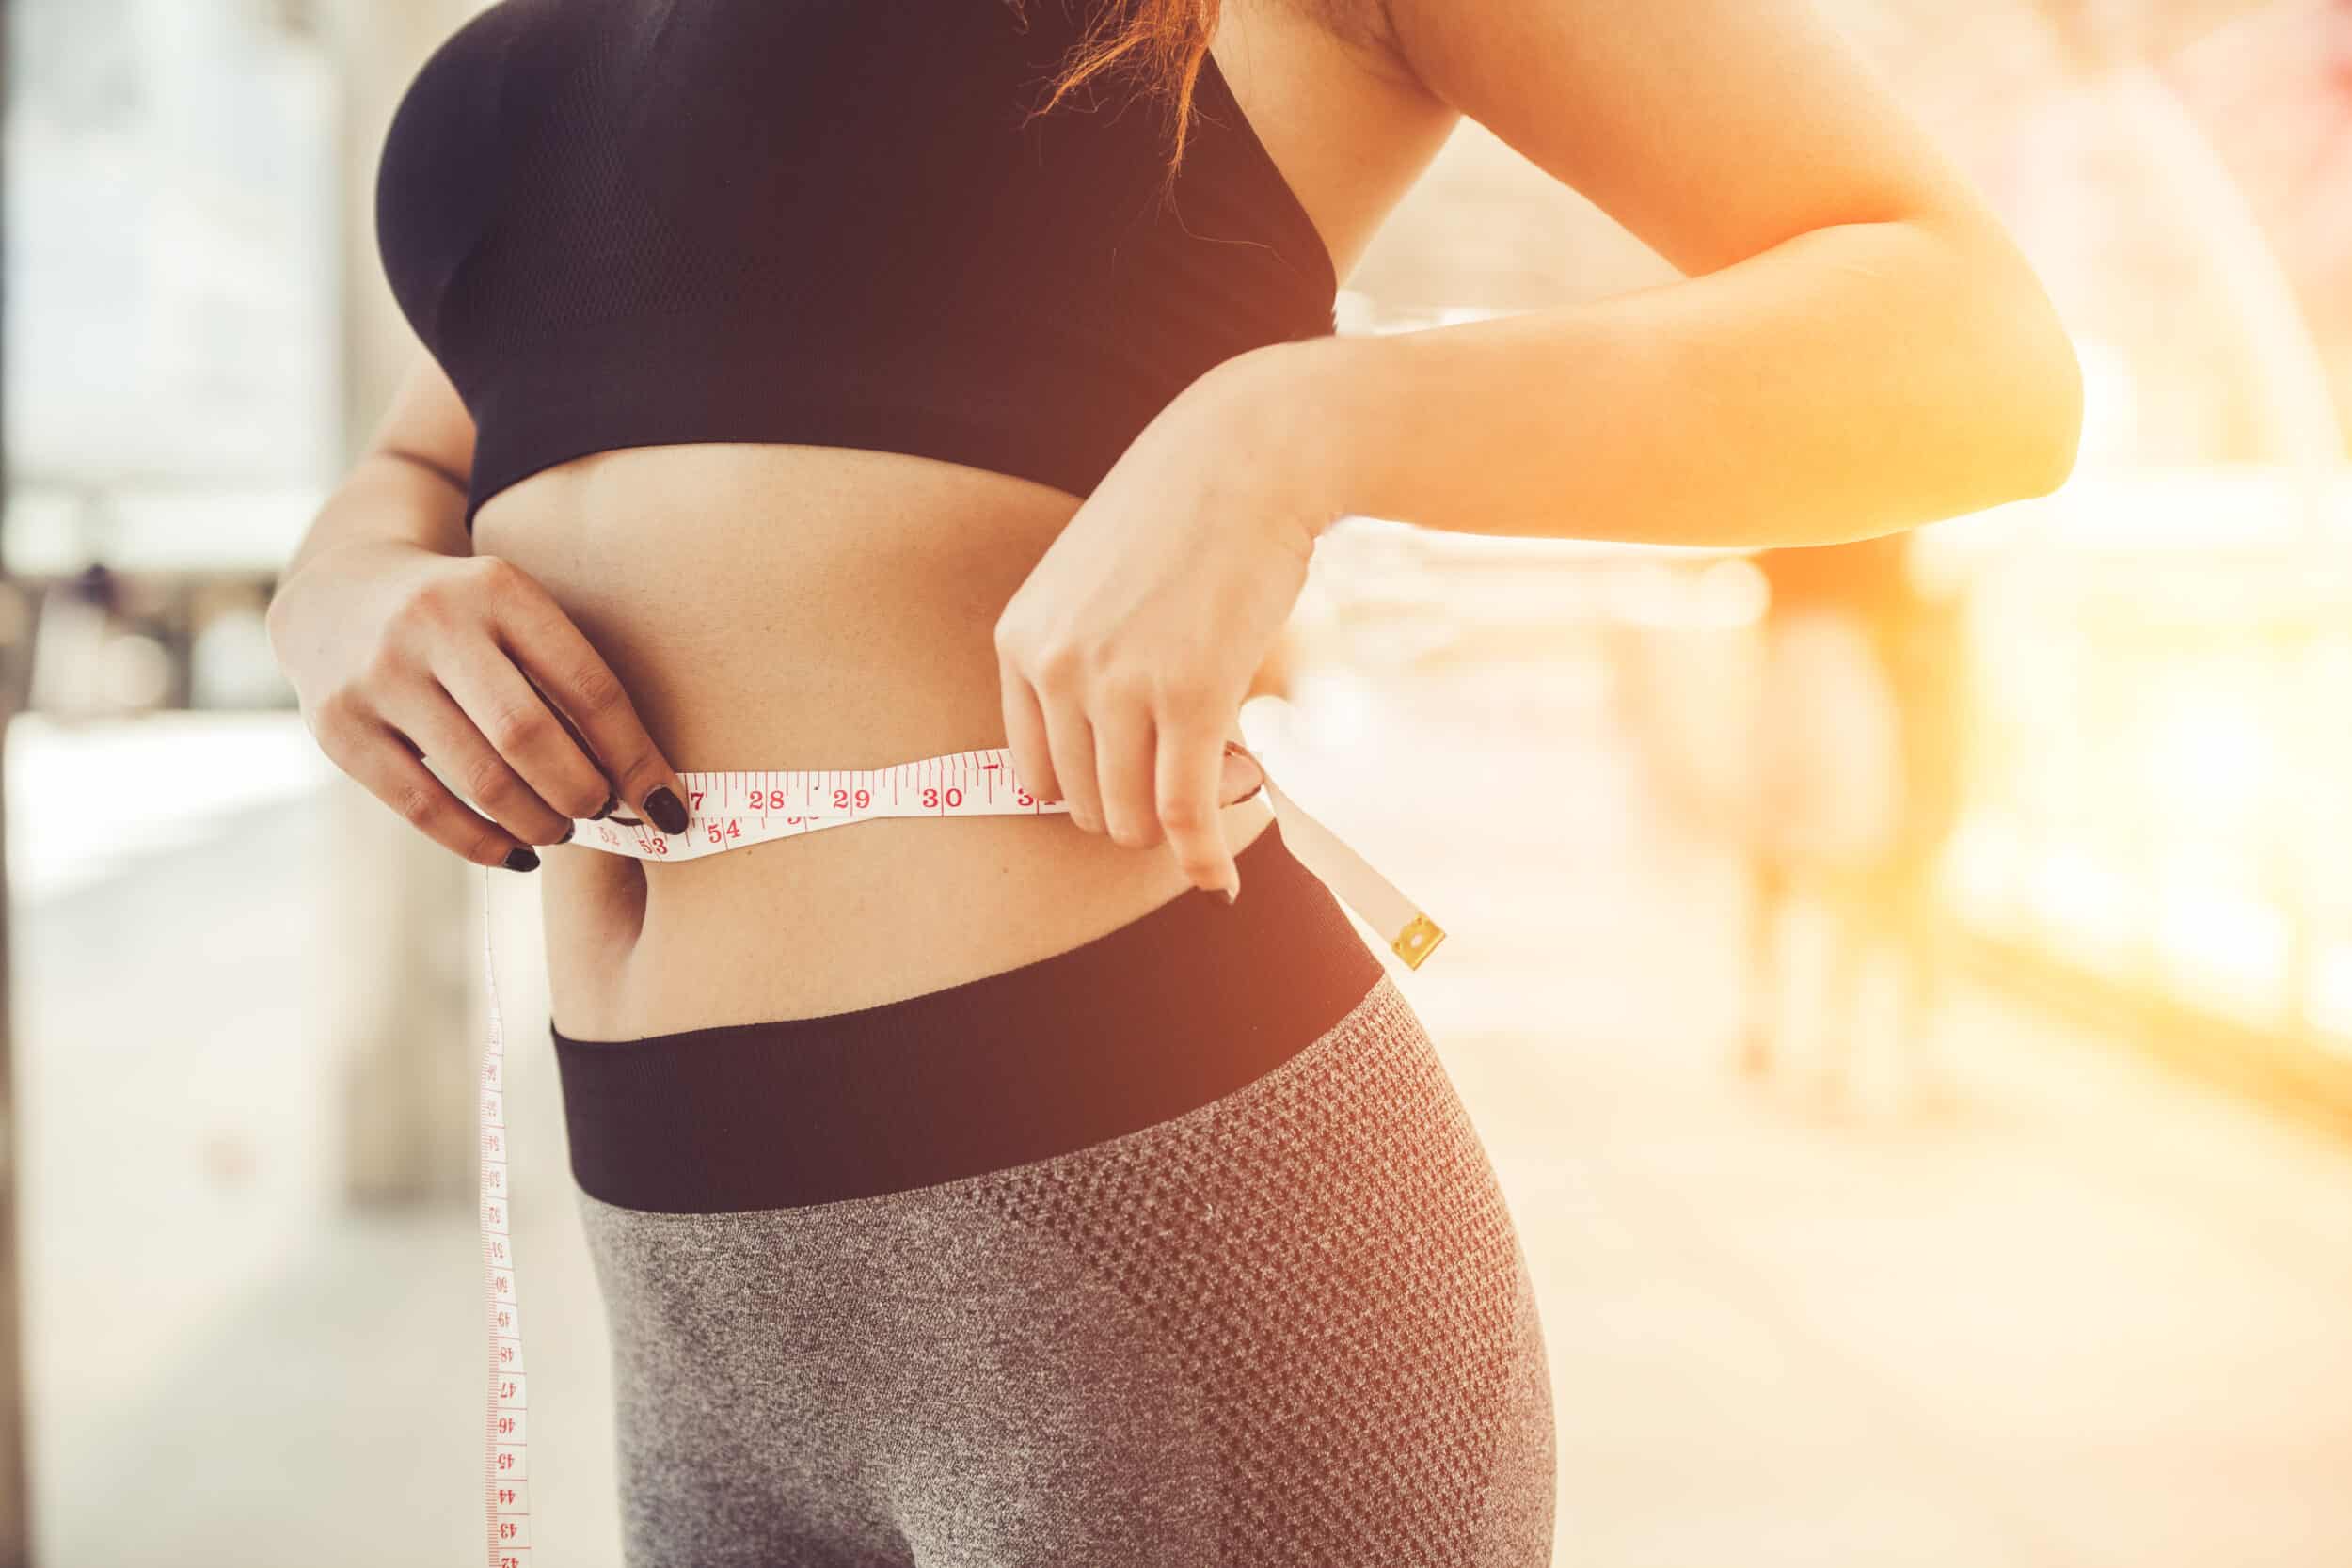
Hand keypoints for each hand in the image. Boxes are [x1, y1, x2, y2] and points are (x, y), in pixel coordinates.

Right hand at [267, 540, 692, 868]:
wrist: (337, 594)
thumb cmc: (464, 623)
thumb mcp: (513, 615)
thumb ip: (565, 680)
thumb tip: (642, 787)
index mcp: (498, 590)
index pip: (588, 687)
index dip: (636, 758)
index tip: (669, 807)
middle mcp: (433, 624)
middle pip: (530, 737)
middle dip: (582, 793)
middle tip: (600, 812)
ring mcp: (380, 676)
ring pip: (482, 781)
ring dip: (539, 822)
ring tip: (559, 828)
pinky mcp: (340, 728)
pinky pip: (425, 808)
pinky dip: (482, 843)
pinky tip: (515, 852)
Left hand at [994, 346, 1332, 899]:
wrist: (1251, 454)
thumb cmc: (1185, 512)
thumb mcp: (1094, 578)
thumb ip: (1084, 652)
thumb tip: (1113, 746)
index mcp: (1021, 640)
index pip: (1034, 770)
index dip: (1089, 796)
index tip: (1136, 795)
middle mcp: (1056, 666)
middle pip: (1083, 802)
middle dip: (1139, 812)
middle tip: (1197, 784)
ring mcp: (1120, 685)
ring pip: (1132, 818)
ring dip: (1176, 831)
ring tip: (1224, 792)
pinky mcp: (1191, 697)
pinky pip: (1184, 812)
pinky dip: (1202, 860)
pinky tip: (1220, 879)